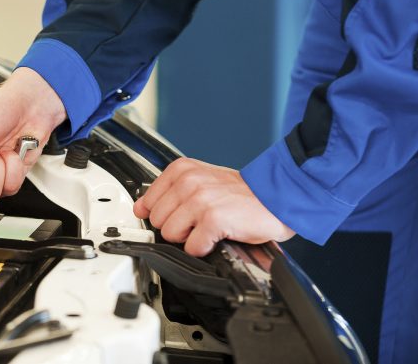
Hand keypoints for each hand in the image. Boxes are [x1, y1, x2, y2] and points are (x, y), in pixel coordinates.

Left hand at [133, 158, 293, 255]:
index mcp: (182, 170)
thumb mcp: (201, 181)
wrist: (276, 197)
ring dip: (190, 238)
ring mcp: (199, 199)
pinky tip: (217, 236)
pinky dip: (205, 248)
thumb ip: (170, 191)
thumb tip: (141, 207)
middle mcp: (188, 182)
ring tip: (209, 227)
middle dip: (177, 227)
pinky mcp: (212, 219)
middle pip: (157, 221)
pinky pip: (192, 247)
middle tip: (199, 221)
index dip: (162, 215)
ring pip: (170, 234)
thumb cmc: (241, 193)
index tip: (177, 216)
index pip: (147, 202)